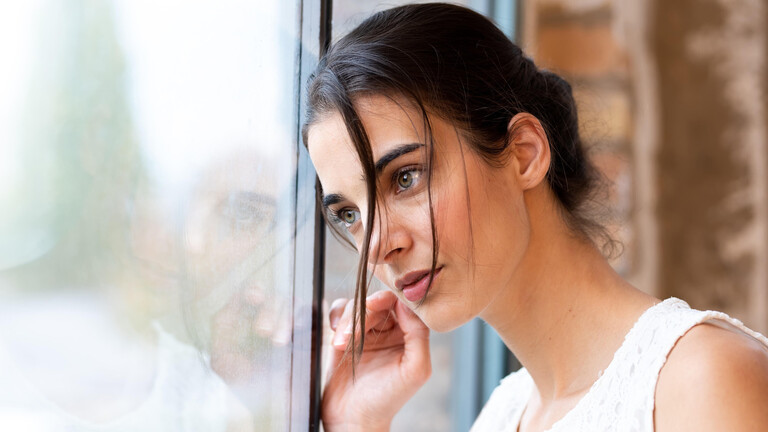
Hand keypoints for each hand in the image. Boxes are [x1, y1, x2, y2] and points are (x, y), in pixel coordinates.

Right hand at [322, 290, 430, 430]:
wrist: (353, 419)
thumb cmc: (388, 399)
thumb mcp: (415, 369)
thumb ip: (418, 334)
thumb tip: (406, 305)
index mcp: (409, 335)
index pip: (402, 303)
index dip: (390, 300)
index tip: (377, 306)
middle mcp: (389, 330)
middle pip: (377, 302)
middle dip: (363, 314)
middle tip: (353, 335)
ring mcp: (366, 332)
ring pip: (356, 306)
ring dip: (347, 322)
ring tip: (341, 345)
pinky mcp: (344, 336)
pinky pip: (340, 312)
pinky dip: (336, 320)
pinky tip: (336, 340)